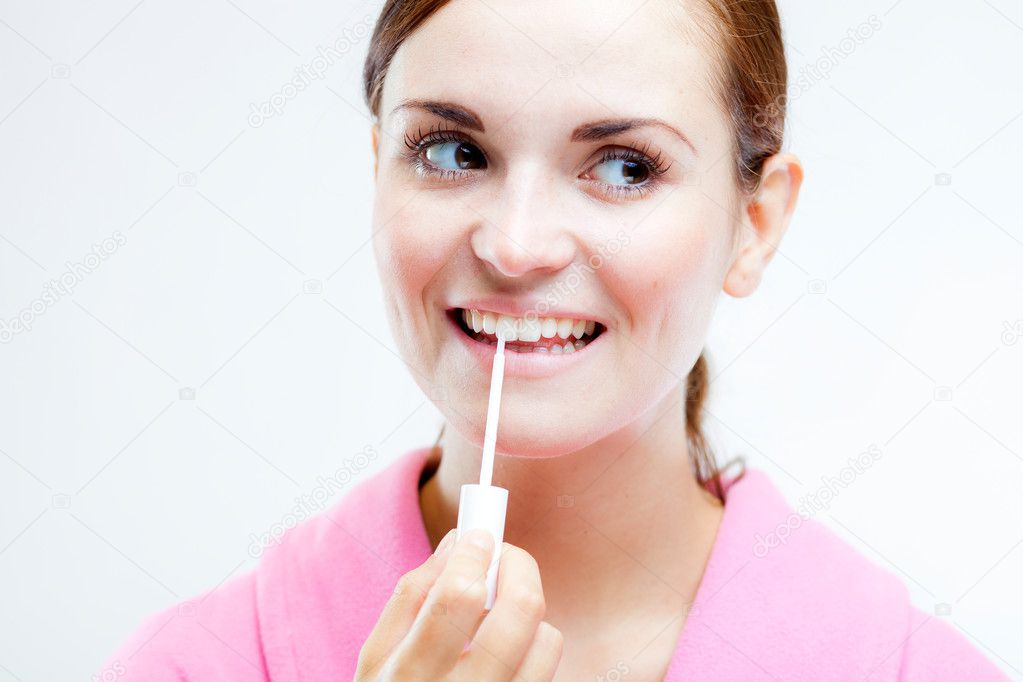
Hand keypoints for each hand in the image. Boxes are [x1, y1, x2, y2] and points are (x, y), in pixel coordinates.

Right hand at [355, 527, 563, 680]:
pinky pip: (549, 669)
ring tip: (496, 615)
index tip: (480, 534)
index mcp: (410, 676)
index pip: (458, 599)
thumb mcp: (377, 656)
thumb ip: (411, 595)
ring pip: (548, 640)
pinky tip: (505, 650)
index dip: (475, 555)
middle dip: (518, 566)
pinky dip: (534, 645)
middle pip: (519, 613)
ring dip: (528, 613)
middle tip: (503, 556)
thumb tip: (457, 541)